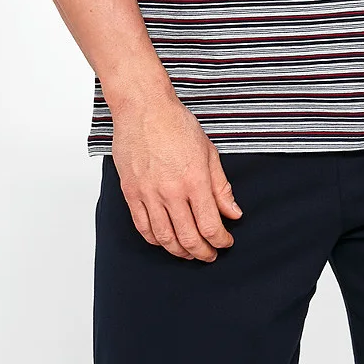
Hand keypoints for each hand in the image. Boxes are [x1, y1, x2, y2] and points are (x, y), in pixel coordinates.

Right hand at [108, 86, 241, 260]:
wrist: (143, 108)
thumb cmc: (177, 124)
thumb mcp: (209, 151)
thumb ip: (221, 187)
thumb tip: (233, 213)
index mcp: (194, 180)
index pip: (210, 225)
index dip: (220, 240)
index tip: (226, 242)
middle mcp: (171, 191)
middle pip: (189, 238)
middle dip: (203, 252)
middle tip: (210, 255)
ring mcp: (148, 193)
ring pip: (165, 237)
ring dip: (179, 252)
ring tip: (190, 253)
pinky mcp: (130, 192)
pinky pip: (142, 227)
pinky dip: (156, 240)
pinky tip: (166, 241)